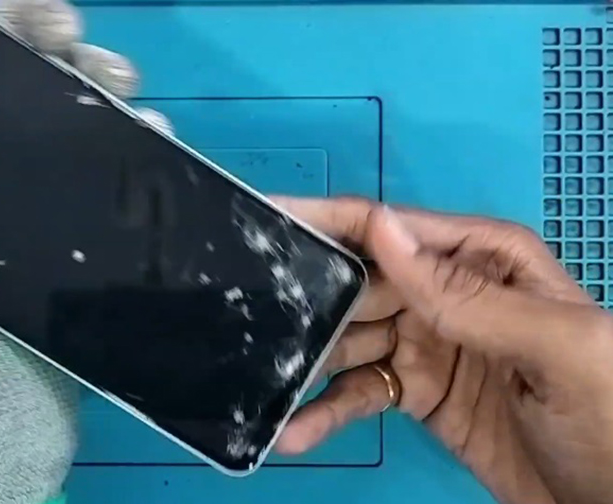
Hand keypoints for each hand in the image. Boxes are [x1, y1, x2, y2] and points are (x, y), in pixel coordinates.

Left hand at [0, 2, 160, 501]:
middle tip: (67, 32)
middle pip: (1, 92)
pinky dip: (126, 143)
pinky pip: (103, 182)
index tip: (4, 10)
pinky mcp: (73, 246)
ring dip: (87, 81)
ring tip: (112, 74)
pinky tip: (141, 124)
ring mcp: (21, 217)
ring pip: (59, 126)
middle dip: (38, 44)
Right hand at [270, 197, 612, 503]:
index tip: (264, 221)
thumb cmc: (611, 416)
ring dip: (307, 362)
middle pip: (359, 282)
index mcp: (486, 259)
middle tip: (250, 320)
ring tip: (262, 384)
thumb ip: (469, 294)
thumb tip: (380, 227)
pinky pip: (360, 393)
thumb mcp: (555, 348)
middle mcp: (449, 293)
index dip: (328, 221)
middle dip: (308, 299)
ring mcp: (430, 344)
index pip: (393, 230)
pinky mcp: (418, 394)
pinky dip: (326, 411)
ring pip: (350, 341)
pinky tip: (297, 430)